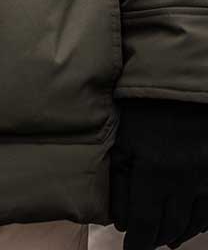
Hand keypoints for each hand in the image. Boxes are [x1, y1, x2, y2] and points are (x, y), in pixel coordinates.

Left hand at [112, 100, 207, 249]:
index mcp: (156, 171)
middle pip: (169, 226)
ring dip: (176, 234)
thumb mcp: (125, 135)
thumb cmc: (149, 104)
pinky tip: (189, 226)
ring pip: (192, 222)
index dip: (136, 243)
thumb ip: (120, 178)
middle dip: (153, 238)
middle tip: (143, 242)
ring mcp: (205, 178)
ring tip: (163, 240)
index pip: (144, 223)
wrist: (186, 84)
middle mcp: (184, 181)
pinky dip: (199, 223)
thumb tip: (119, 220)